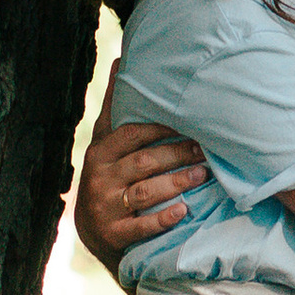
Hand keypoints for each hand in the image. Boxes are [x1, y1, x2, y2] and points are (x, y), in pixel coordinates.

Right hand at [75, 116, 208, 273]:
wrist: (90, 230)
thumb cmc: (106, 175)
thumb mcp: (104, 142)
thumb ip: (115, 107)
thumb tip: (121, 60)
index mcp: (100, 153)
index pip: (131, 134)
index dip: (160, 127)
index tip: (189, 120)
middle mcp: (100, 178)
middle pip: (143, 162)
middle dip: (176, 154)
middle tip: (204, 149)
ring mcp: (106, 207)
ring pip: (145, 192)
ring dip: (176, 182)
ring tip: (202, 174)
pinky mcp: (114, 234)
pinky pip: (141, 226)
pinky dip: (162, 219)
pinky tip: (183, 210)